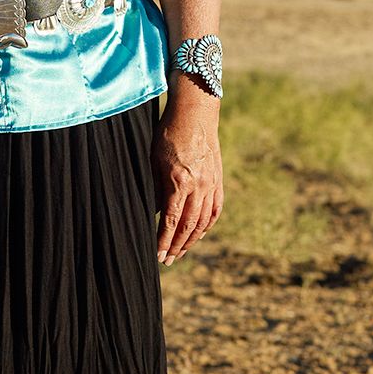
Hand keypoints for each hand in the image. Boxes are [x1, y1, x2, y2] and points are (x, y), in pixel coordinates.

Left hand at [153, 78, 223, 266]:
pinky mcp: (218, 179)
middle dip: (177, 246)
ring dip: (192, 240)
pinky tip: (200, 233)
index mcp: (179, 181)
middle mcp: (199, 186)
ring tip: (181, 252)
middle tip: (167, 261)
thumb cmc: (168, 133)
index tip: (157, 255)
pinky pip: (215, 208)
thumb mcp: (154, 159)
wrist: (195, 113)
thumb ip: (156, 188)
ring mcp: (211, 183)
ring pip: (204, 220)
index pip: (172, 220)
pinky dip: (208, 224)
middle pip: (189, 226)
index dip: (164, 241)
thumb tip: (156, 213)